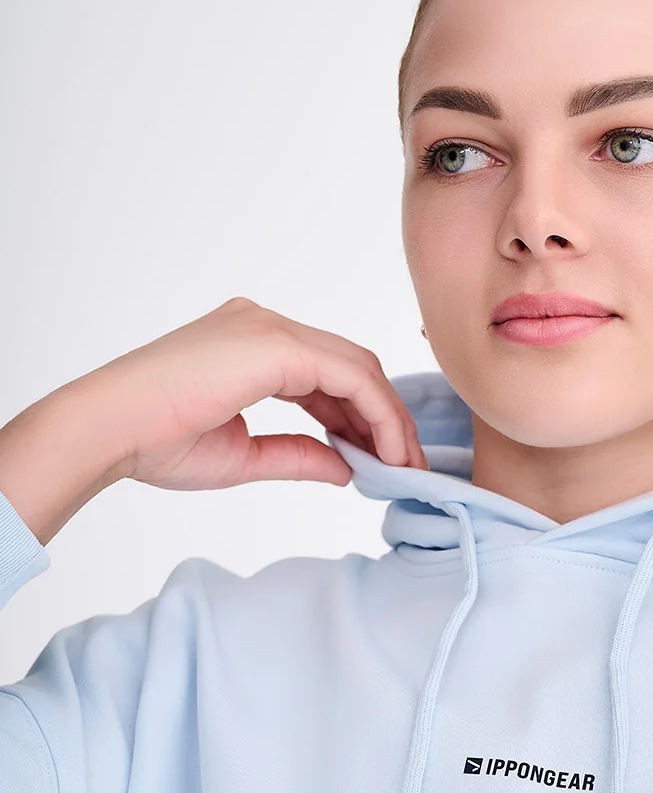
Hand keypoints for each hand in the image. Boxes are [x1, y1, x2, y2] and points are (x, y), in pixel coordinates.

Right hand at [93, 296, 428, 489]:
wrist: (107, 430)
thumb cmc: (155, 442)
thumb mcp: (243, 454)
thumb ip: (298, 454)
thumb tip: (346, 468)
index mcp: (250, 344)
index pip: (328, 374)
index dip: (362, 418)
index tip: (381, 461)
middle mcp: (263, 325)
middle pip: (351, 366)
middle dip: (384, 417)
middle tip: (404, 465)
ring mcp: (269, 328)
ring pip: (356, 367)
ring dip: (387, 418)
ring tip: (402, 466)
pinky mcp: (274, 343)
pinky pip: (349, 376)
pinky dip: (376, 413)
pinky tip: (386, 452)